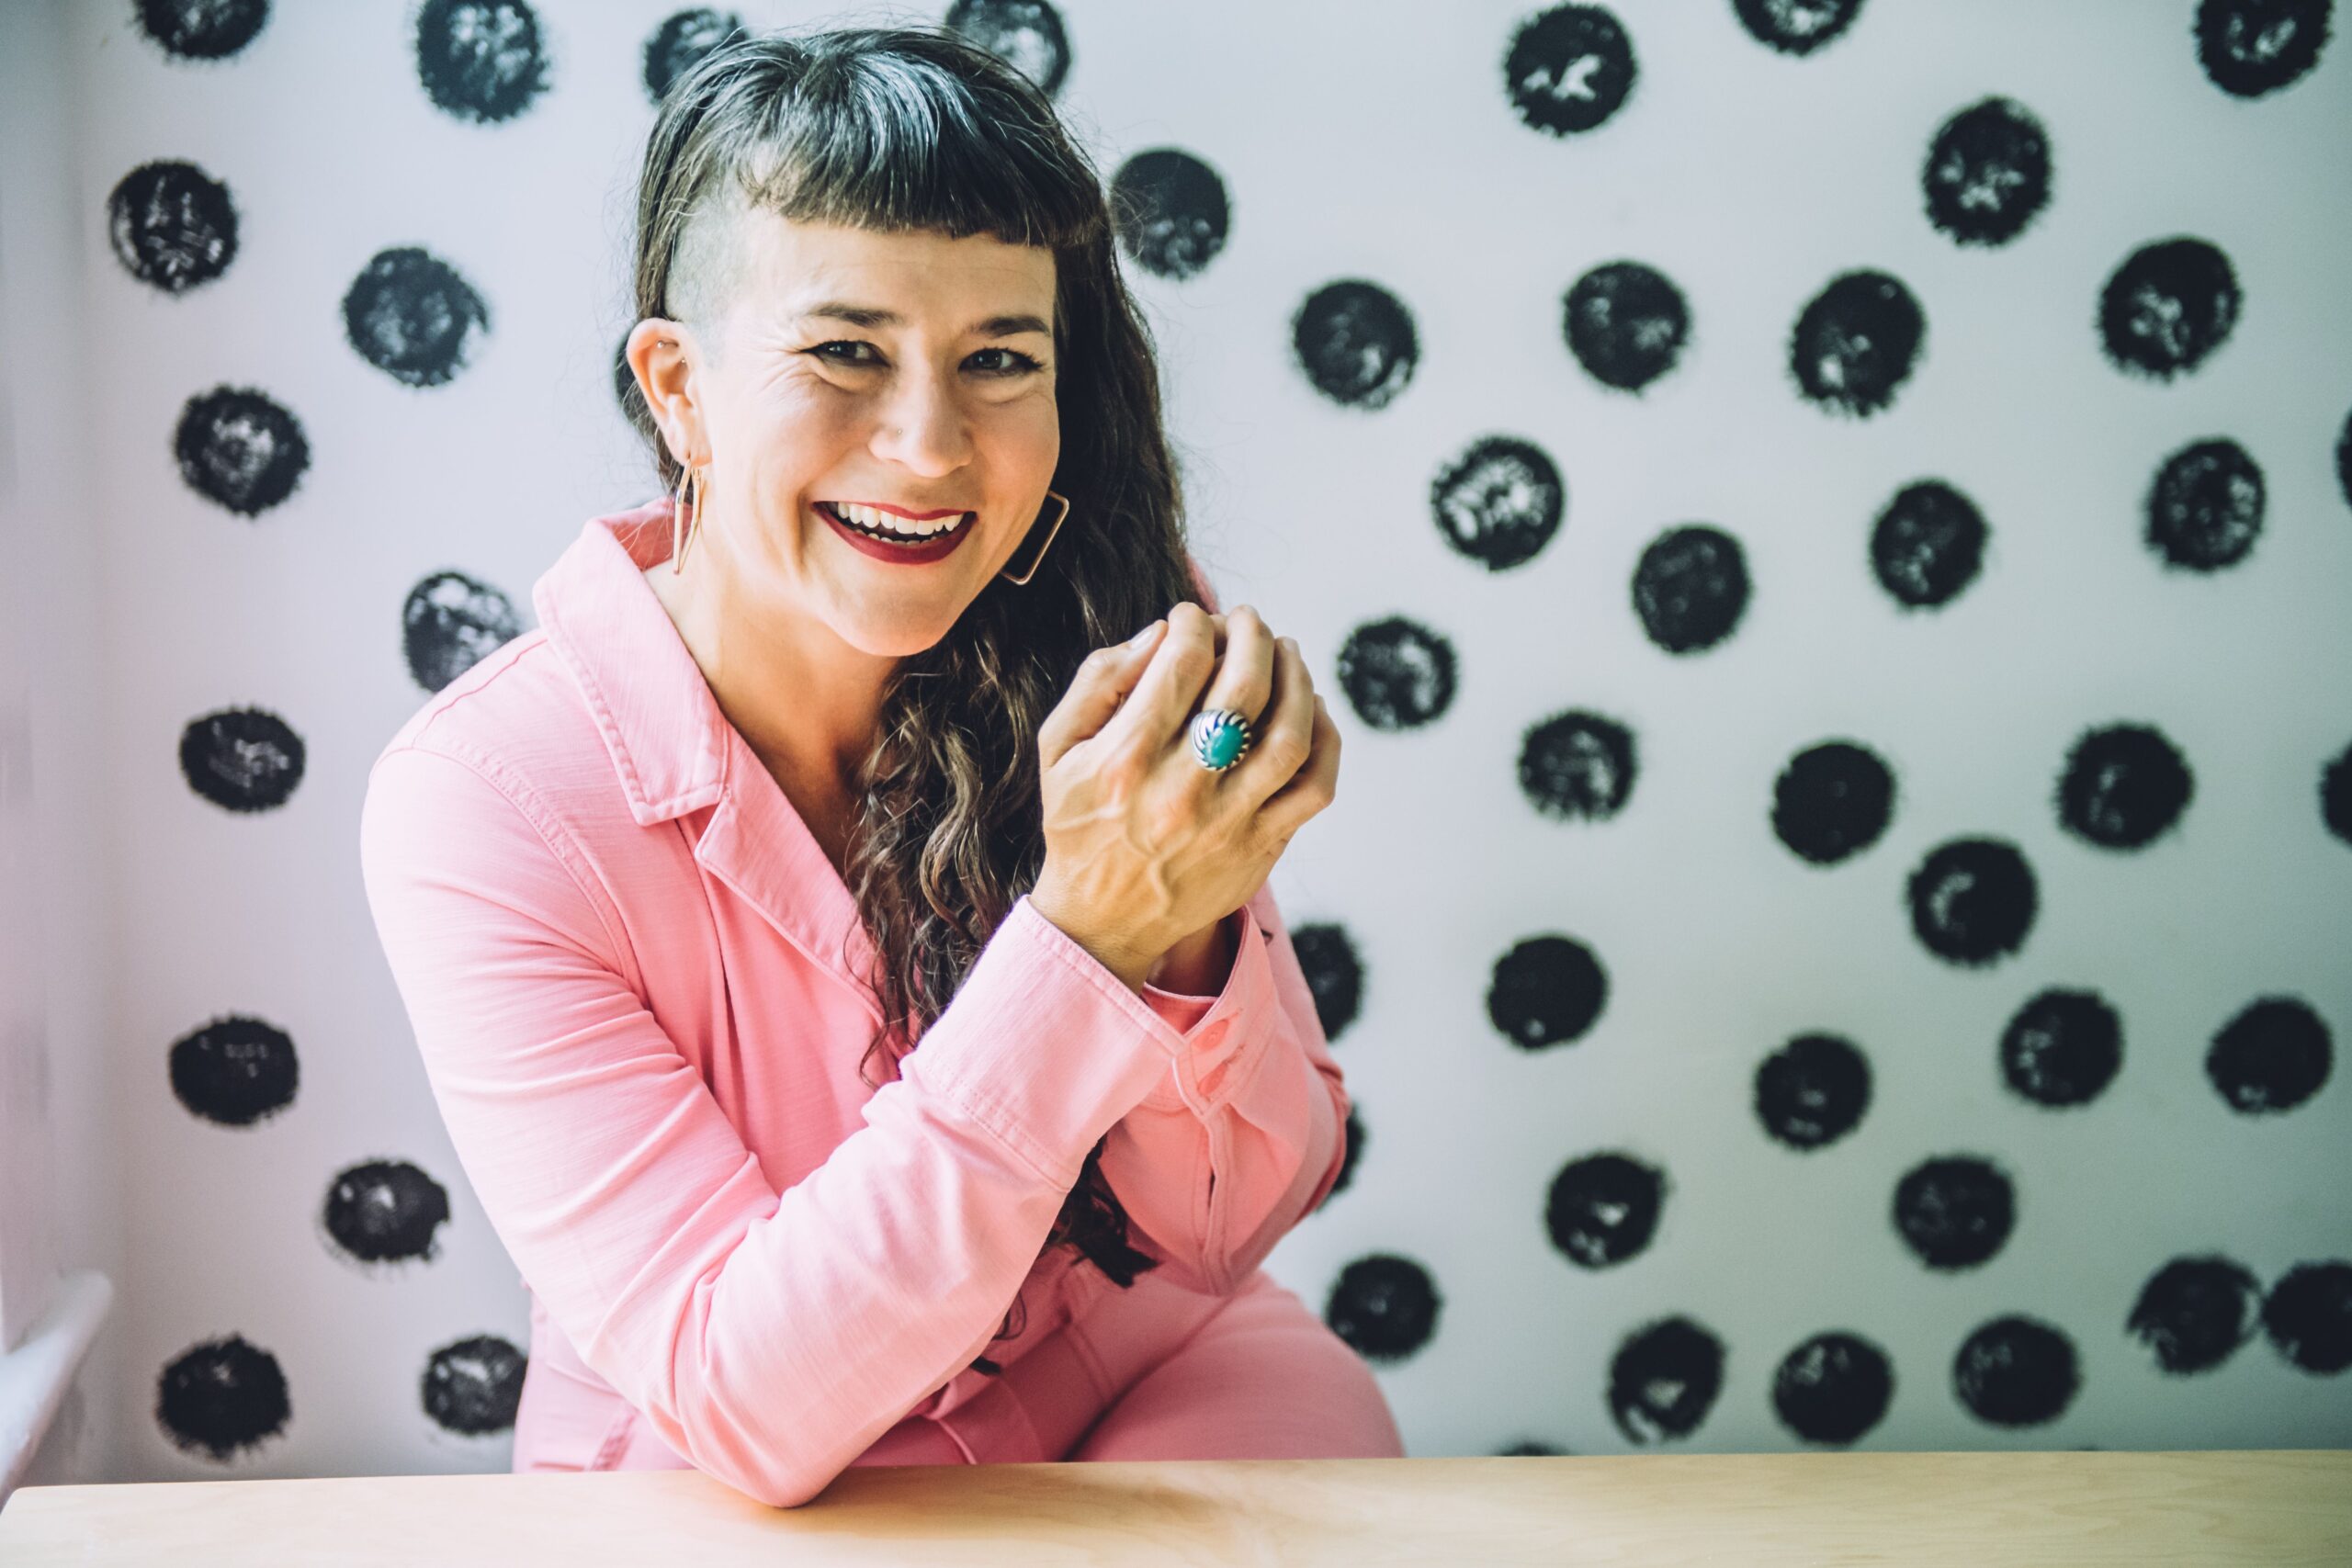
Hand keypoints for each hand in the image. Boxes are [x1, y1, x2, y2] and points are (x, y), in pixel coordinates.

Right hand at [1027, 601, 1339, 991]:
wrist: (1103, 921)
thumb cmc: (1079, 822)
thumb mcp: (1058, 748)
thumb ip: (1098, 681)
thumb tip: (1159, 633)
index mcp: (1125, 759)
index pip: (1181, 664)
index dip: (1194, 623)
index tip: (1192, 616)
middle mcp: (1181, 791)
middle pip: (1243, 689)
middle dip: (1252, 636)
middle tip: (1248, 620)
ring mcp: (1228, 823)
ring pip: (1288, 735)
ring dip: (1297, 678)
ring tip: (1285, 650)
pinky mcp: (1261, 848)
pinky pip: (1314, 788)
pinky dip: (1324, 739)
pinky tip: (1309, 708)